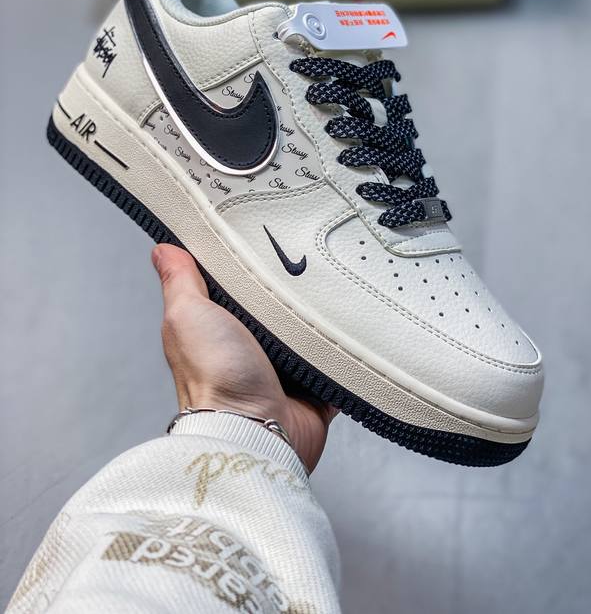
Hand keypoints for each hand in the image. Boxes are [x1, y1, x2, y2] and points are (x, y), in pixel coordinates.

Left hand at [152, 244, 337, 471]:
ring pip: (308, 331)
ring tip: (334, 289)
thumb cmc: (215, 379)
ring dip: (319, 319)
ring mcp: (282, 370)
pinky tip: (350, 330)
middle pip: (275, 306)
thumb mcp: (188, 314)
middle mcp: (248, 350)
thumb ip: (180, 281)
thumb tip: (162, 249)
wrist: (255, 431)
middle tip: (307, 261)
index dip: (244, 264)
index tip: (261, 235)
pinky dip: (344, 351)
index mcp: (216, 329)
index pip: (232, 287)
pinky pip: (337, 362)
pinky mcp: (314, 388)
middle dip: (290, 289)